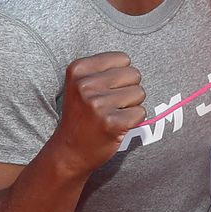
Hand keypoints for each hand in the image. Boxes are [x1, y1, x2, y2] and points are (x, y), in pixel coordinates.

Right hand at [50, 52, 145, 178]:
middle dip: (129, 89)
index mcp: (78, 69)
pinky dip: (134, 121)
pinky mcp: (111, 123)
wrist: (69, 152)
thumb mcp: (81, 83)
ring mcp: (97, 105)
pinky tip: (117, 126)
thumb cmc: (82, 114)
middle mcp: (85, 85)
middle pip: (134, 74)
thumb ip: (104, 68)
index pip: (123, 59)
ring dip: (131, 106)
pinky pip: (141, 112)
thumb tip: (133, 65)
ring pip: (140, 93)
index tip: (104, 90)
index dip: (120, 75)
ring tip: (112, 115)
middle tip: (111, 105)